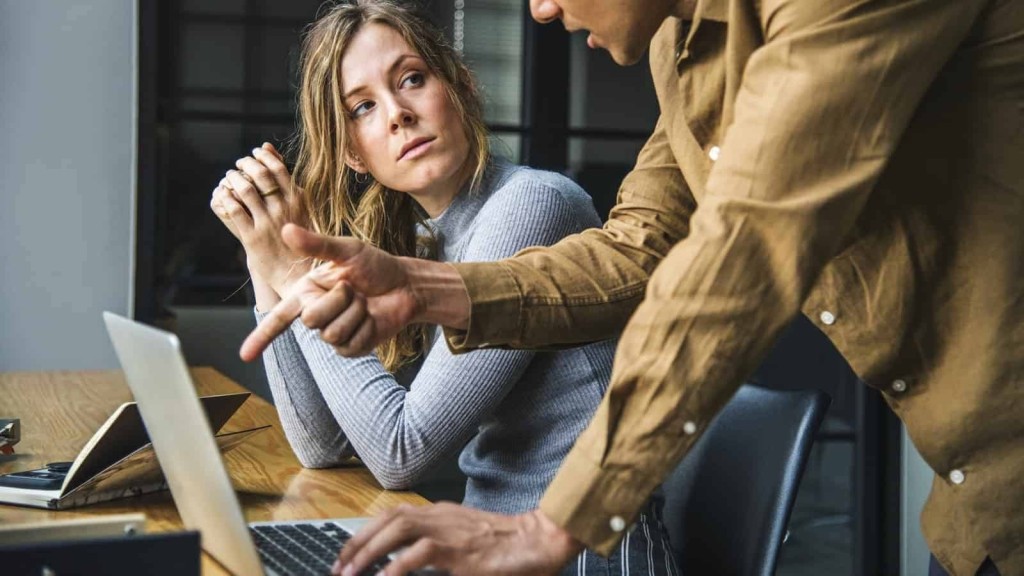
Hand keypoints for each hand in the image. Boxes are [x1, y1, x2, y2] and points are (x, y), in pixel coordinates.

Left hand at [209, 142, 309, 294]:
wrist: (297, 273)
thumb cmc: (299, 237)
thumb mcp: (300, 206)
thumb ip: (284, 178)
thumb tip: (267, 147)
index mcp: (298, 201)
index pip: (278, 168)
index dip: (263, 157)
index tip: (254, 153)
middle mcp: (284, 210)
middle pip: (260, 175)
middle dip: (246, 164)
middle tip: (239, 164)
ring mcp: (268, 223)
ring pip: (245, 190)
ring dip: (233, 178)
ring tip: (230, 177)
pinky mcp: (252, 237)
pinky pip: (234, 210)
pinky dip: (225, 197)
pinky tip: (223, 194)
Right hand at [239, 224, 422, 360]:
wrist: (405, 285)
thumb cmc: (375, 265)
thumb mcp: (347, 250)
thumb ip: (317, 244)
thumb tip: (285, 230)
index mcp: (307, 292)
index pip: (279, 317)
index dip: (261, 337)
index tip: (244, 356)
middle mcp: (316, 314)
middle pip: (311, 319)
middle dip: (338, 300)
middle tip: (353, 289)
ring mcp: (334, 334)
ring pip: (332, 333)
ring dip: (355, 313)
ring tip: (364, 302)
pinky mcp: (352, 348)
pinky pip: (350, 344)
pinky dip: (365, 328)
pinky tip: (372, 318)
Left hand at [332, 504, 582, 575]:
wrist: (541, 541)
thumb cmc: (508, 545)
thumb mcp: (467, 541)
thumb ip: (439, 547)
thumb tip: (408, 562)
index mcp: (441, 514)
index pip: (393, 514)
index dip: (366, 532)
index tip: (347, 554)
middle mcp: (441, 516)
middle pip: (389, 519)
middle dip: (358, 542)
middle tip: (339, 567)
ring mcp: (450, 531)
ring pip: (399, 529)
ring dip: (370, 551)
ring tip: (351, 573)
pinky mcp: (460, 551)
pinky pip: (421, 554)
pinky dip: (397, 567)